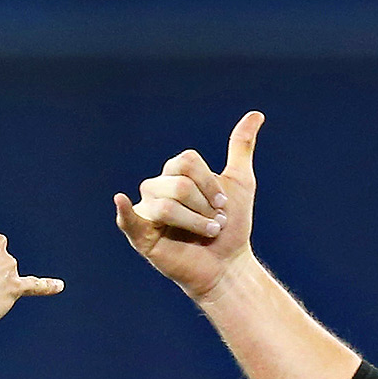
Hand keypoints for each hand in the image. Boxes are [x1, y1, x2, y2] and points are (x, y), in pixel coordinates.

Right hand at [115, 111, 262, 300]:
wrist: (229, 264)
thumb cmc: (232, 226)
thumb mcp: (239, 182)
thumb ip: (241, 147)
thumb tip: (256, 114)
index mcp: (175, 174)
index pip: (186, 162)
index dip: (209, 184)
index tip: (223, 205)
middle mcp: (157, 189)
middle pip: (177, 183)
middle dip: (204, 206)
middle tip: (215, 224)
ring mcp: (147, 213)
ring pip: (166, 205)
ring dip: (195, 222)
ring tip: (207, 234)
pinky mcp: (142, 238)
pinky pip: (129, 220)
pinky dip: (125, 211)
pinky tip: (121, 200)